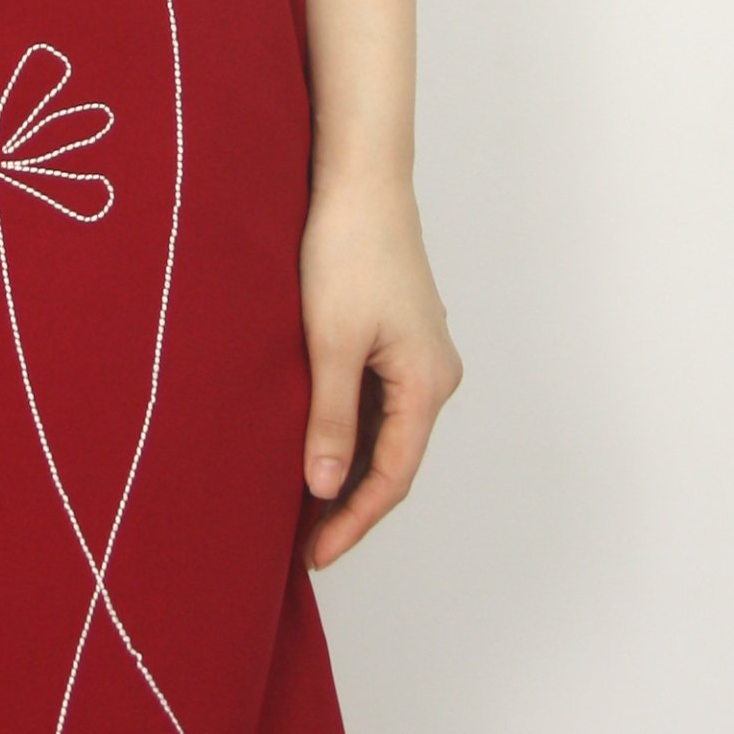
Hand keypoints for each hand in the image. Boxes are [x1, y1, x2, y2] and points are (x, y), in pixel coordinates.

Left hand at [298, 168, 462, 568]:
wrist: (359, 179)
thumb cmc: (348, 251)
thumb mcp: (331, 344)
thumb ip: (330, 419)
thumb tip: (322, 487)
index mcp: (428, 382)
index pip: (393, 475)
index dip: (353, 521)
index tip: (316, 555)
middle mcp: (434, 374)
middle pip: (393, 459)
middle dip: (349, 503)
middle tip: (302, 543)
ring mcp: (417, 354)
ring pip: (383, 431)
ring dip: (346, 467)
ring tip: (299, 506)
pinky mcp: (397, 337)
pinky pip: (375, 401)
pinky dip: (346, 430)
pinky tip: (311, 443)